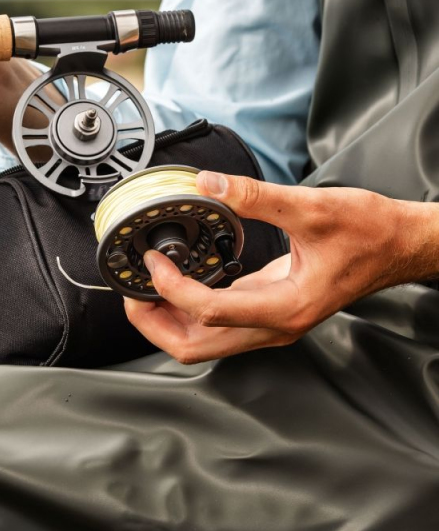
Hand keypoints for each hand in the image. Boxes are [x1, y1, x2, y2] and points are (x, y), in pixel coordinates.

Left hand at [124, 171, 431, 363]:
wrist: (399, 247)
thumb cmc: (369, 234)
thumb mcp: (313, 207)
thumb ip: (257, 197)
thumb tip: (210, 184)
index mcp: (285, 307)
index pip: (210, 312)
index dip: (173, 289)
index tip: (154, 262)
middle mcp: (274, 326)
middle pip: (195, 346)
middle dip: (155, 323)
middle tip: (131, 292)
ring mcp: (270, 324)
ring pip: (203, 341)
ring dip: (167, 321)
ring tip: (145, 289)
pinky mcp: (268, 312)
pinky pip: (217, 324)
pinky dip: (188, 309)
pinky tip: (178, 282)